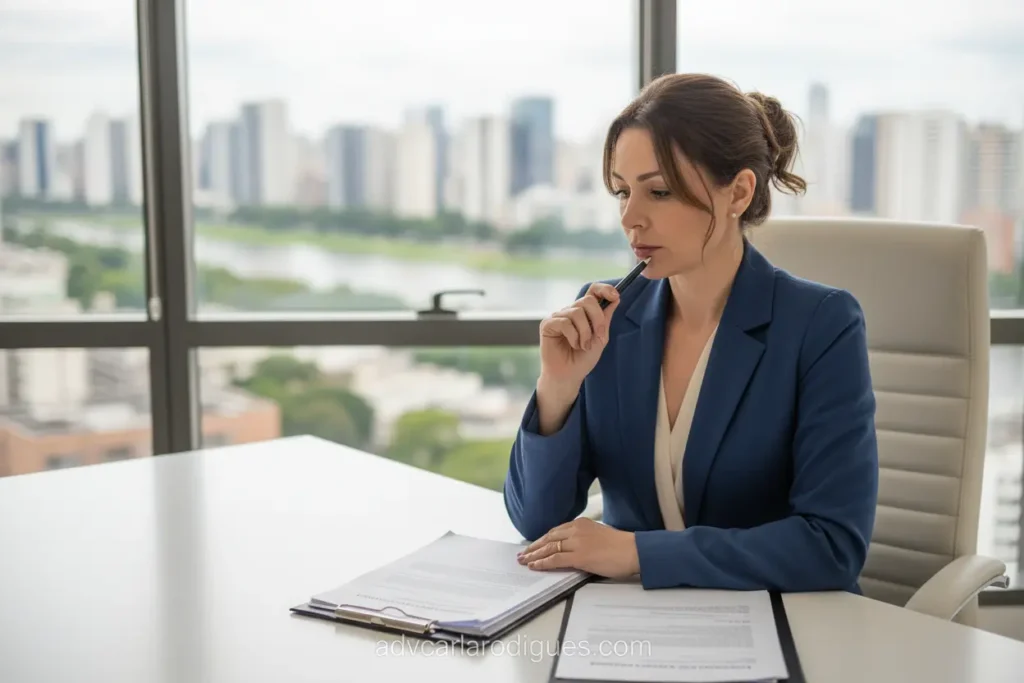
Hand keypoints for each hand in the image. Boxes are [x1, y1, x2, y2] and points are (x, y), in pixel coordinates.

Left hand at [516, 518, 639, 578]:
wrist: (633, 550)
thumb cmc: (621, 545)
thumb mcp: (599, 534)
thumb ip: (584, 538)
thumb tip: (573, 548)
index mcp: (581, 524)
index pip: (556, 531)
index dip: (543, 540)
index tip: (534, 545)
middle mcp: (576, 530)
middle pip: (549, 538)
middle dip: (534, 547)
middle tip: (523, 554)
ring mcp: (577, 543)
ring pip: (549, 548)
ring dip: (534, 555)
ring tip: (524, 561)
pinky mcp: (579, 556)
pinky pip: (555, 560)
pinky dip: (543, 563)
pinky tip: (535, 566)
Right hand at [538, 283, 620, 389]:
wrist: (569, 376)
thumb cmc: (583, 359)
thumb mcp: (600, 338)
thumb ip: (605, 319)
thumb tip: (615, 299)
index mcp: (584, 313)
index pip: (593, 291)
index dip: (604, 289)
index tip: (615, 296)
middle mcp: (570, 311)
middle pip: (587, 300)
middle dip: (597, 319)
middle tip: (597, 336)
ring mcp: (558, 316)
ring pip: (577, 312)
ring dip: (585, 332)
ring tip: (583, 346)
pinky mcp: (548, 324)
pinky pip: (565, 322)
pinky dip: (573, 336)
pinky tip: (573, 345)